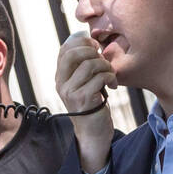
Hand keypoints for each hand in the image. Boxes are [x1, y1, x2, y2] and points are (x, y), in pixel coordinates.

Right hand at [55, 32, 115, 173]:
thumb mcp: (83, 82)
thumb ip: (82, 65)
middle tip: (103, 60)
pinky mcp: (83, 100)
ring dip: (106, 66)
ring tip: (110, 75)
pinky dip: (110, 77)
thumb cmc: (92, 104)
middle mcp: (61, 83)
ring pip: (89, 64)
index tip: (96, 46)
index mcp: (60, 76)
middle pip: (73, 53)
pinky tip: (113, 85)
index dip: (81, 41)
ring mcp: (70, 92)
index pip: (65, 48)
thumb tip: (90, 40)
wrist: (93, 132)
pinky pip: (99, 77)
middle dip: (93, 52)